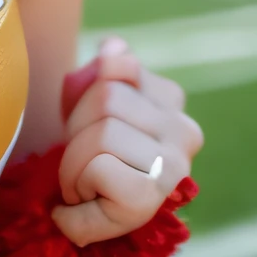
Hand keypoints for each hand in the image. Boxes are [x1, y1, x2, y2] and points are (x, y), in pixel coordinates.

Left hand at [53, 36, 203, 247]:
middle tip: (82, 161)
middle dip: (76, 130)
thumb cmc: (92, 152)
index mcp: (169, 98)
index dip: (87, 92)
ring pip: (102, 133)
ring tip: (84, 180)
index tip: (91, 125)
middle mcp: (183, 129)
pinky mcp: (150, 197)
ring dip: (73, 162)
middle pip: (106, 98)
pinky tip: (85, 197)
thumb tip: (112, 47)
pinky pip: (99, 168)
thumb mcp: (95, 102)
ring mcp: (172, 164)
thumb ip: (106, 70)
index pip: (117, 65)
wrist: (89, 210)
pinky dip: (76, 184)